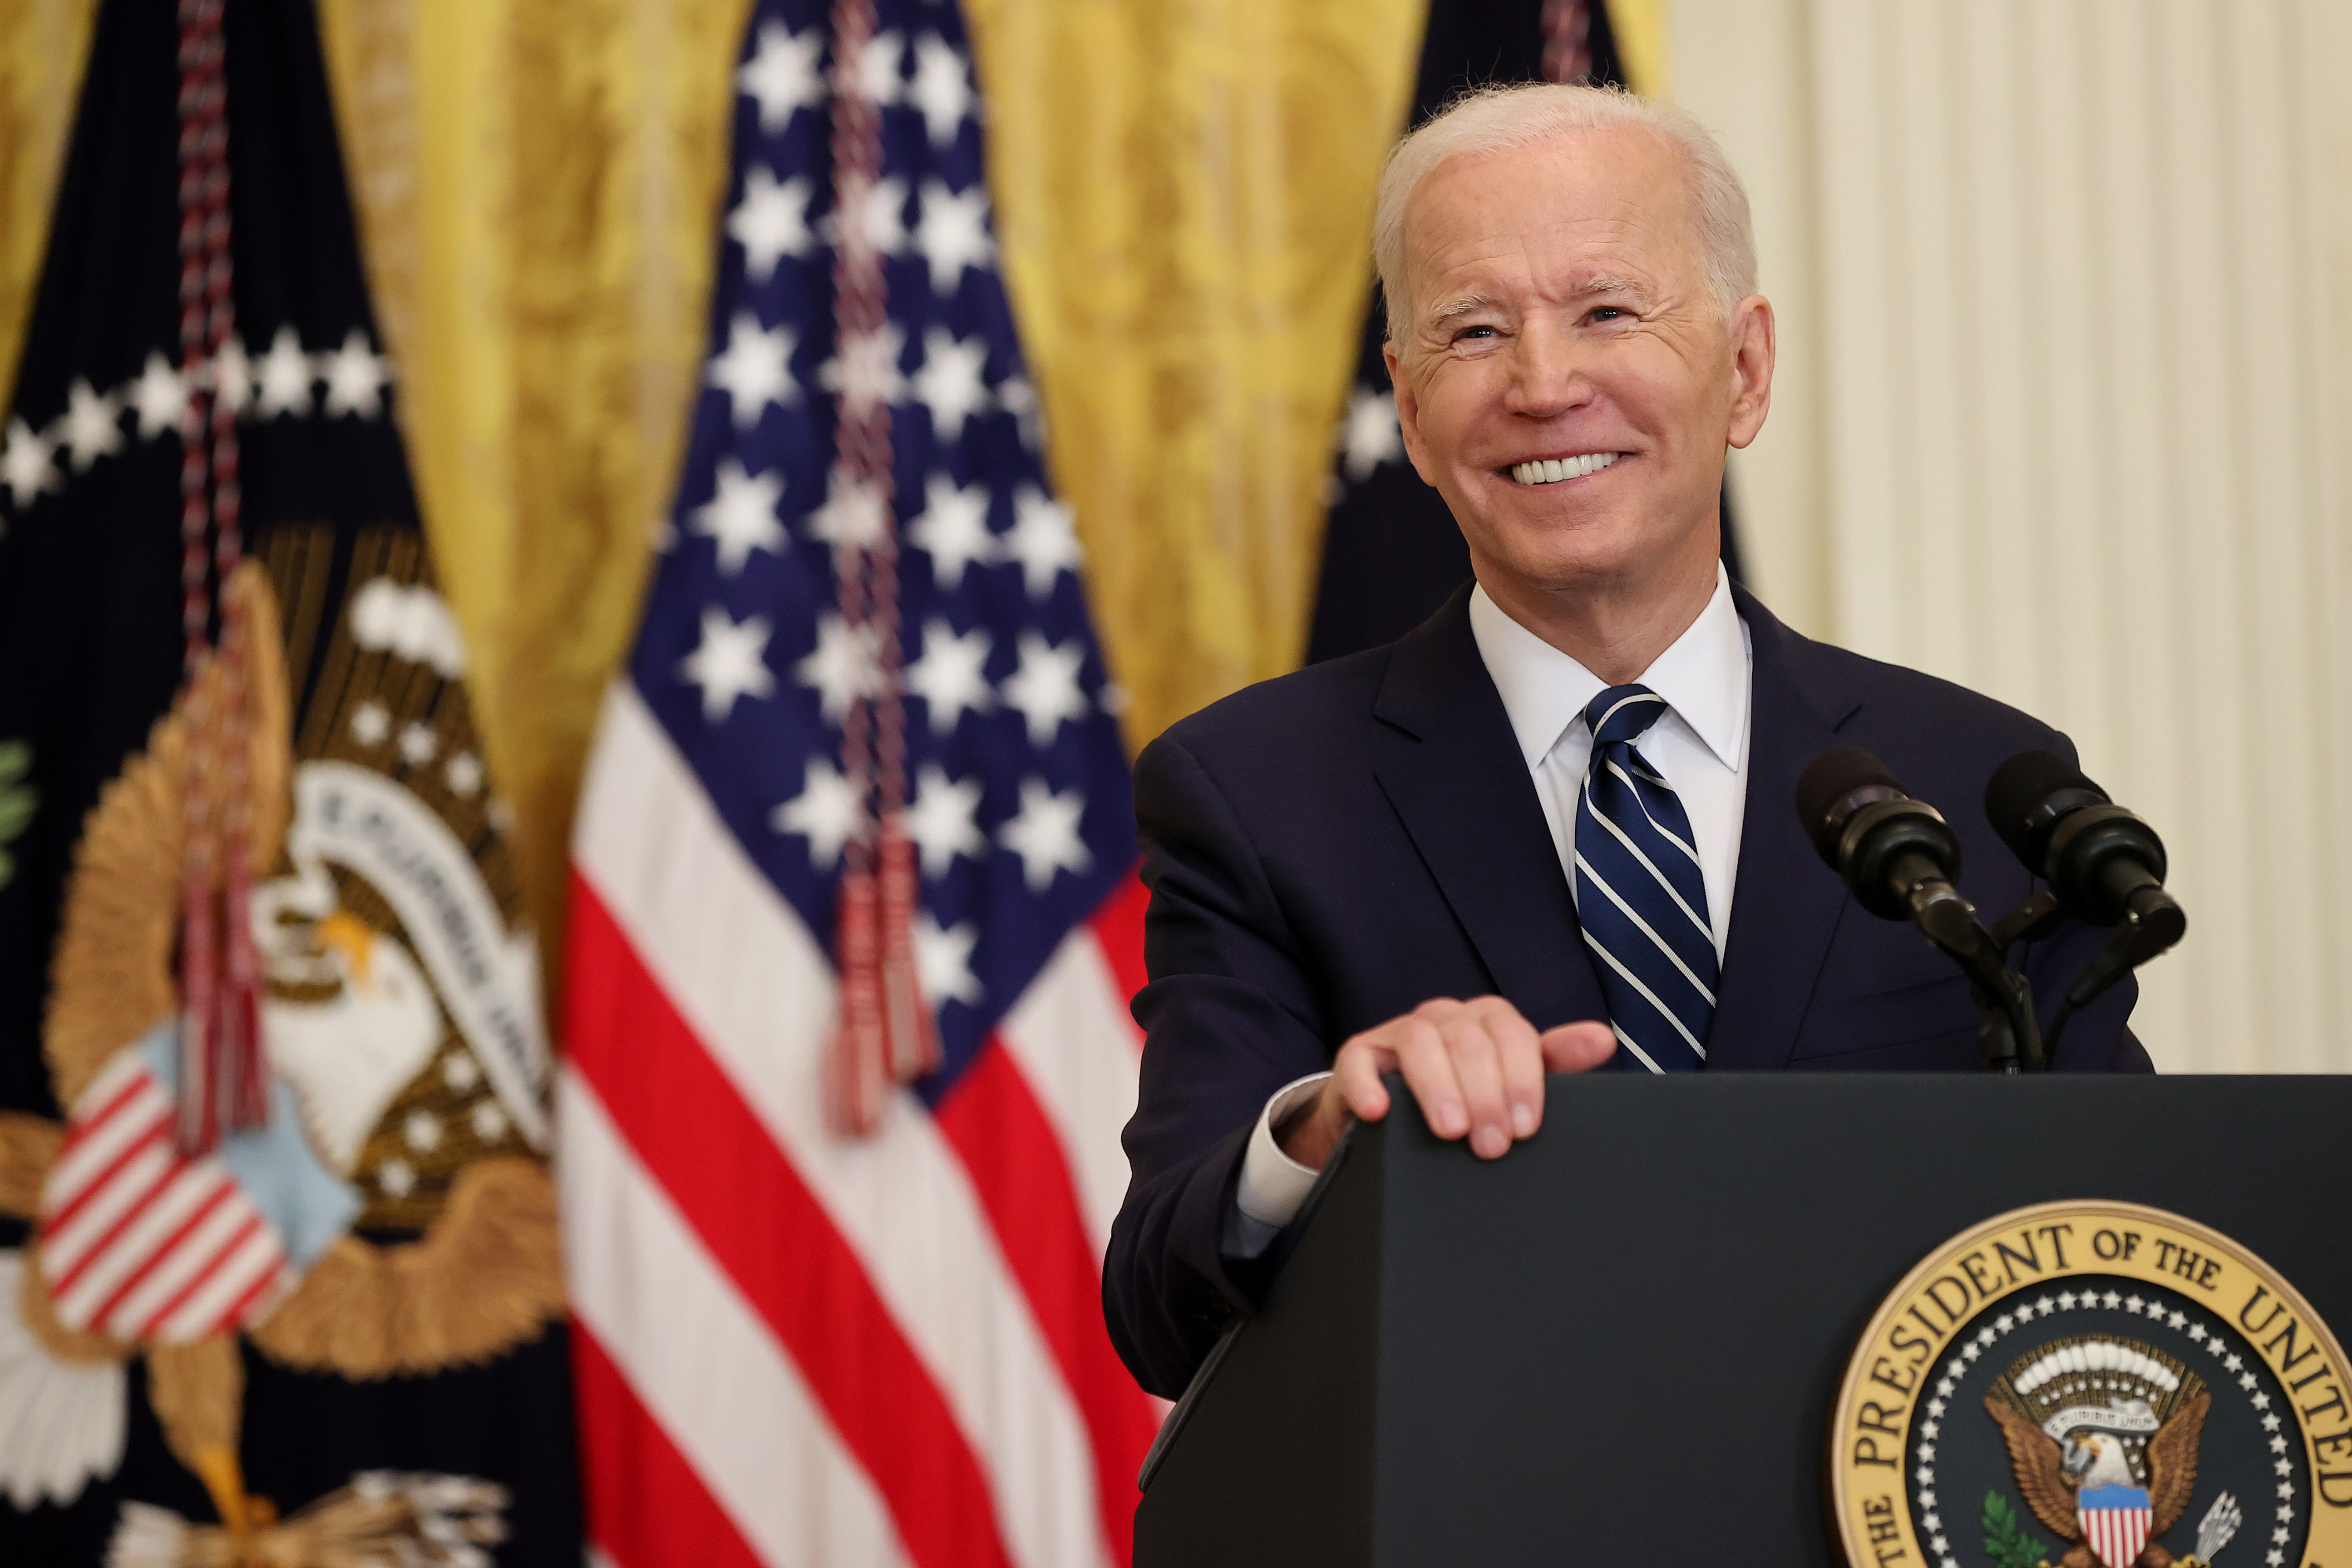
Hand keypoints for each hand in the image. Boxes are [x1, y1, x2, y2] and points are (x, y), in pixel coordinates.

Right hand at [1274, 997, 1615, 1171]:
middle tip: (1491, 1146)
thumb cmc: (1466, 1103)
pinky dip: (1368, 1085)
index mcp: (1488, 1021)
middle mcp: (1445, 1018)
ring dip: (1437, 1087)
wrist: (1393, 1124)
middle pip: (1469, 1039)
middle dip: (1485, 1094)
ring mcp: (1398, 1033)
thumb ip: (1555, 1062)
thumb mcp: (1513, 1085)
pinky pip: (1358, 1060)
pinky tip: (1380, 1112)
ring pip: (1419, 1040)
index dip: (1522, 1079)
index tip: (1526, 1128)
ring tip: (1450, 1131)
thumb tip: (1603, 1039)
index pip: (1513, 1033)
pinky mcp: (1357, 1056)